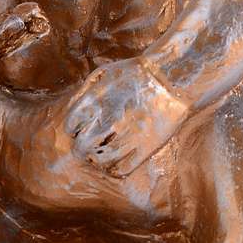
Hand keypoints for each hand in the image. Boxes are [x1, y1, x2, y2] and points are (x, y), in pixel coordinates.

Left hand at [62, 62, 188, 176]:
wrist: (171, 77)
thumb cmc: (136, 72)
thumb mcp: (104, 72)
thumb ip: (85, 91)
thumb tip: (72, 111)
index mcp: (95, 101)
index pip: (71, 126)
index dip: (74, 130)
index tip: (80, 130)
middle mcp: (108, 120)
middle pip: (81, 148)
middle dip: (82, 149)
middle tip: (88, 146)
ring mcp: (127, 135)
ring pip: (100, 162)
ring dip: (96, 161)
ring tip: (101, 155)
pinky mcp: (145, 147)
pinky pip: (122, 169)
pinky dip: (115, 169)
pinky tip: (117, 162)